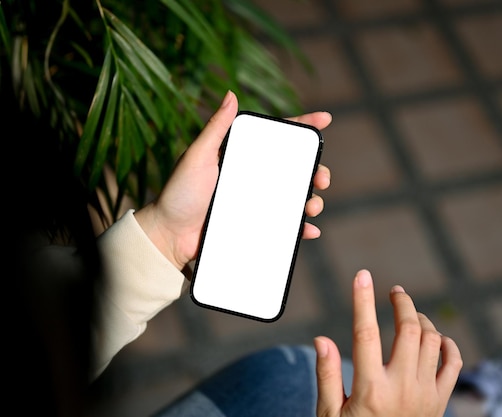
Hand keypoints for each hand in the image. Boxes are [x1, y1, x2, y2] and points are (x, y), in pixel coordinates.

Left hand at [134, 91, 332, 270]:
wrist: (169, 235)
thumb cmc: (178, 193)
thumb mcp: (197, 157)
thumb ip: (215, 128)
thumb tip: (230, 93)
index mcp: (242, 156)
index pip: (278, 138)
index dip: (303, 126)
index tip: (325, 119)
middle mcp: (253, 177)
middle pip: (295, 169)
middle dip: (317, 170)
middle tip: (322, 179)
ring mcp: (257, 202)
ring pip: (295, 197)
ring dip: (312, 200)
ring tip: (312, 206)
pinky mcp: (256, 225)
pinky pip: (285, 225)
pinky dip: (301, 227)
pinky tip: (309, 229)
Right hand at [314, 270, 462, 416]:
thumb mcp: (329, 415)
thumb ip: (326, 376)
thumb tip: (321, 339)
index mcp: (370, 389)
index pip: (365, 332)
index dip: (362, 299)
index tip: (362, 275)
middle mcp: (401, 388)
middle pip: (409, 329)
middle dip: (403, 303)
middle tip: (395, 292)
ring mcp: (425, 395)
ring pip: (434, 341)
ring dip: (423, 321)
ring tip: (410, 316)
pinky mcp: (440, 403)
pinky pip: (454, 365)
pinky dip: (449, 345)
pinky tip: (437, 338)